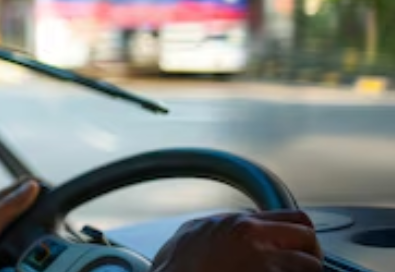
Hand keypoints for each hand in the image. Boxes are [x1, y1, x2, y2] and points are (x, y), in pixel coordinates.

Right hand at [152, 210, 322, 271]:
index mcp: (239, 223)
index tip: (298, 247)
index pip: (292, 218)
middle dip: (309, 254)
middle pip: (308, 237)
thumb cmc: (174, 267)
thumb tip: (232, 227)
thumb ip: (220, 226)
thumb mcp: (193, 233)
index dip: (299, 235)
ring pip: (310, 265)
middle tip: (302, 267)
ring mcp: (263, 263)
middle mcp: (255, 238)